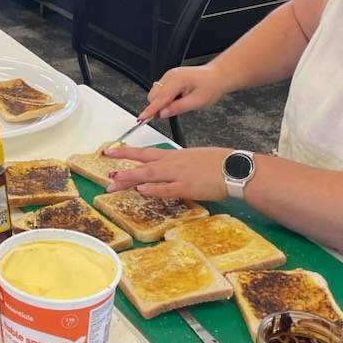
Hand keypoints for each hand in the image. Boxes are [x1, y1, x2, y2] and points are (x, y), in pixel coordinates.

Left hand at [102, 145, 232, 202]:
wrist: (236, 167)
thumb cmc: (220, 163)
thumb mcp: (195, 157)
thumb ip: (180, 163)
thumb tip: (171, 167)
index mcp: (174, 155)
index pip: (146, 152)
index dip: (126, 151)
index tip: (110, 151)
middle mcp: (172, 163)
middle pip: (142, 165)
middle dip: (123, 169)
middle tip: (106, 174)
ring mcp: (178, 175)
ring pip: (150, 175)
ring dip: (131, 178)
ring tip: (114, 182)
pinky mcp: (187, 187)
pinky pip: (166, 189)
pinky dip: (153, 190)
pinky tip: (140, 190)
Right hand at [138, 65, 230, 121]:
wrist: (217, 76)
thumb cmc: (211, 86)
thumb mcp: (197, 102)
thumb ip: (178, 108)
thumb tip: (163, 114)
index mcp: (177, 80)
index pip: (159, 99)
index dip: (150, 110)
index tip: (142, 118)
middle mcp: (170, 76)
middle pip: (153, 96)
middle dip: (158, 106)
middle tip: (174, 111)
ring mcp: (169, 76)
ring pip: (155, 93)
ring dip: (162, 102)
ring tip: (180, 102)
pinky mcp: (169, 78)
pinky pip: (160, 90)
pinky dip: (165, 98)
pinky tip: (178, 98)